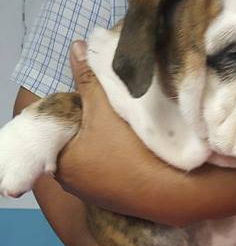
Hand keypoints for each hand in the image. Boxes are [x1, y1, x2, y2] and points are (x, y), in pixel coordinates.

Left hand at [56, 40, 163, 205]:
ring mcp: (90, 194)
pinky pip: (104, 170)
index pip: (57, 125)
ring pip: (89, 155)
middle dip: (86, 123)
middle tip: (104, 106)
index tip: (90, 97)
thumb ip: (88, 78)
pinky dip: (111, 157)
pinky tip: (126, 147)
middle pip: (73, 140)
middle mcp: (68, 182)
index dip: (73, 106)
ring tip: (117, 123)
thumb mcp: (105, 108)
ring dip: (100, 140)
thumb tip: (76, 46)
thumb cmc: (130, 151)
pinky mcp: (109, 199)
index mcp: (60, 161)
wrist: (167, 194)